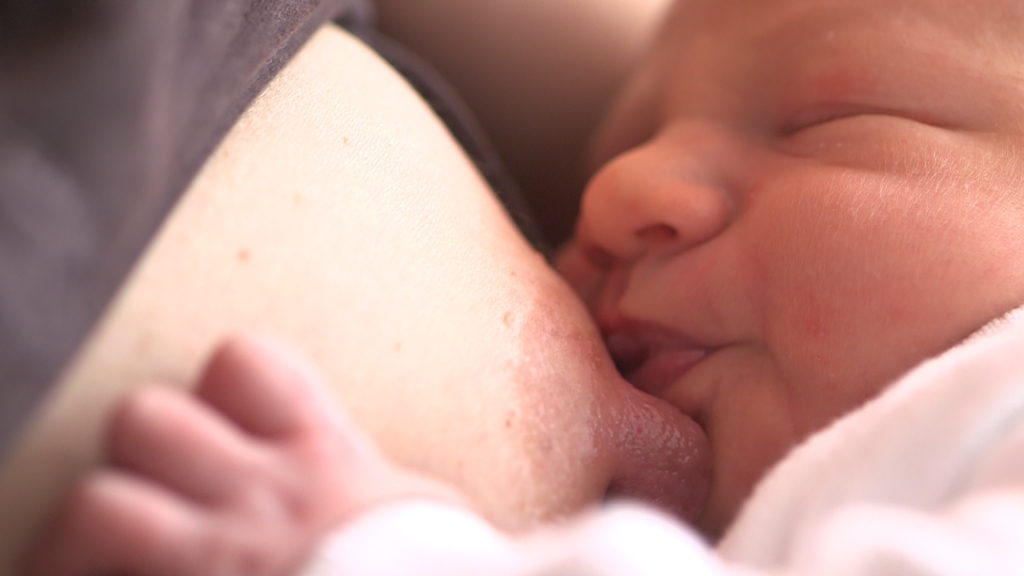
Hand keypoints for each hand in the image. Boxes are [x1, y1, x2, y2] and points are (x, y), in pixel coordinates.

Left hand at [26, 335, 463, 575]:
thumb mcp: (424, 516)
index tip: (220, 427)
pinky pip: (95, 573)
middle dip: (140, 456)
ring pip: (99, 501)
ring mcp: (218, 556)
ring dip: (98, 529)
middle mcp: (261, 497)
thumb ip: (374, 486)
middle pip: (147, 418)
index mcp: (325, 463)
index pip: (245, 365)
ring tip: (110, 560)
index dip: (215, 389)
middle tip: (158, 497)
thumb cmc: (445, 571)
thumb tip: (365, 482)